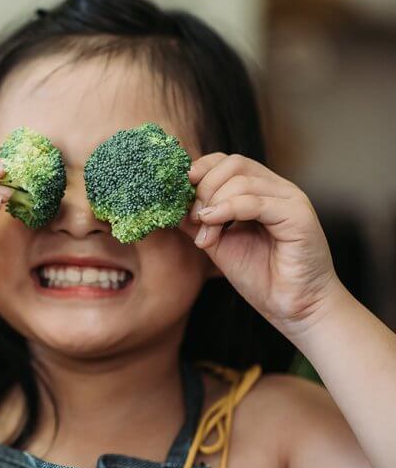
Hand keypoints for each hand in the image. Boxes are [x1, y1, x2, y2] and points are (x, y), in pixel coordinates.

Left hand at [179, 153, 340, 334]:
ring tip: (206, 235)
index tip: (180, 193)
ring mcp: (290, 199)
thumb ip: (197, 221)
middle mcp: (277, 189)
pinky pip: (256, 202)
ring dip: (213, 205)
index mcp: (260, 190)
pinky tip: (212, 226)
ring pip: (241, 181)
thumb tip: (168, 204)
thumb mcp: (218, 243)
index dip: (200, 170)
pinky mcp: (298, 215)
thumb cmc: (261, 276)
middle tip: (194, 218)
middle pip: (233, 164)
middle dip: (204, 188)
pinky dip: (228, 210)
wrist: (293, 306)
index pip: (226, 161)